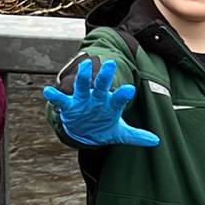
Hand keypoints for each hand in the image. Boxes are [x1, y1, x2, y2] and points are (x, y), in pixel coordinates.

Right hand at [42, 58, 160, 148]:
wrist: (84, 131)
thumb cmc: (103, 127)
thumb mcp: (119, 133)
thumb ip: (136, 136)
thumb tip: (156, 141)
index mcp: (111, 104)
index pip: (118, 98)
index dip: (123, 94)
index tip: (130, 89)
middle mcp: (97, 98)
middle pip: (101, 85)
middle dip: (105, 76)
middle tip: (111, 63)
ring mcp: (82, 100)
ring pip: (83, 86)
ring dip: (83, 77)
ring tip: (86, 66)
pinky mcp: (69, 105)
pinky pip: (61, 100)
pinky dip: (55, 96)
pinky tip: (48, 91)